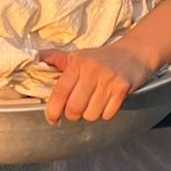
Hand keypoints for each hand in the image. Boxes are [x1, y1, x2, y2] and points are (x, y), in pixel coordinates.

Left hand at [38, 41, 154, 122]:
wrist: (135, 53)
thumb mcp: (79, 55)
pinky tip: (106, 103)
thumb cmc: (102, 57)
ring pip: (91, 114)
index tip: (52, 118)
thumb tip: (35, 56)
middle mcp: (92, 71)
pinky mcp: (122, 89)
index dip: (53, 110)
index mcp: (78, 63)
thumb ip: (56, 58)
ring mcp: (108, 80)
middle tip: (76, 110)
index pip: (60, 92)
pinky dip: (105, 114)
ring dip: (90, 114)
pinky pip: (108, 114)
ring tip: (93, 104)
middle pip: (74, 108)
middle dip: (73, 115)